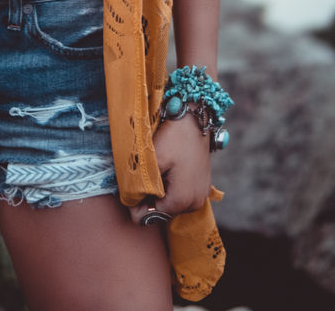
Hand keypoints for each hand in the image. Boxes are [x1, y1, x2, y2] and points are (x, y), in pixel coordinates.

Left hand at [129, 108, 212, 225]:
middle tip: (144, 173)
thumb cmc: (174, 137)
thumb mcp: (153, 160)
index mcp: (182, 200)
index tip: (131, 185)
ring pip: (171, 204)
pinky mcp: (203, 187)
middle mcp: (195, 204)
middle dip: (149, 198)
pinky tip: (168, 170)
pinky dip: (172, 187)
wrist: (196, 118)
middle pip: (162, 212)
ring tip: (157, 170)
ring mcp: (201, 196)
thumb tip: (131, 206)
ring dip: (161, 192)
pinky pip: (182, 196)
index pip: (150, 216)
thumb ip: (140, 188)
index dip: (136, 204)